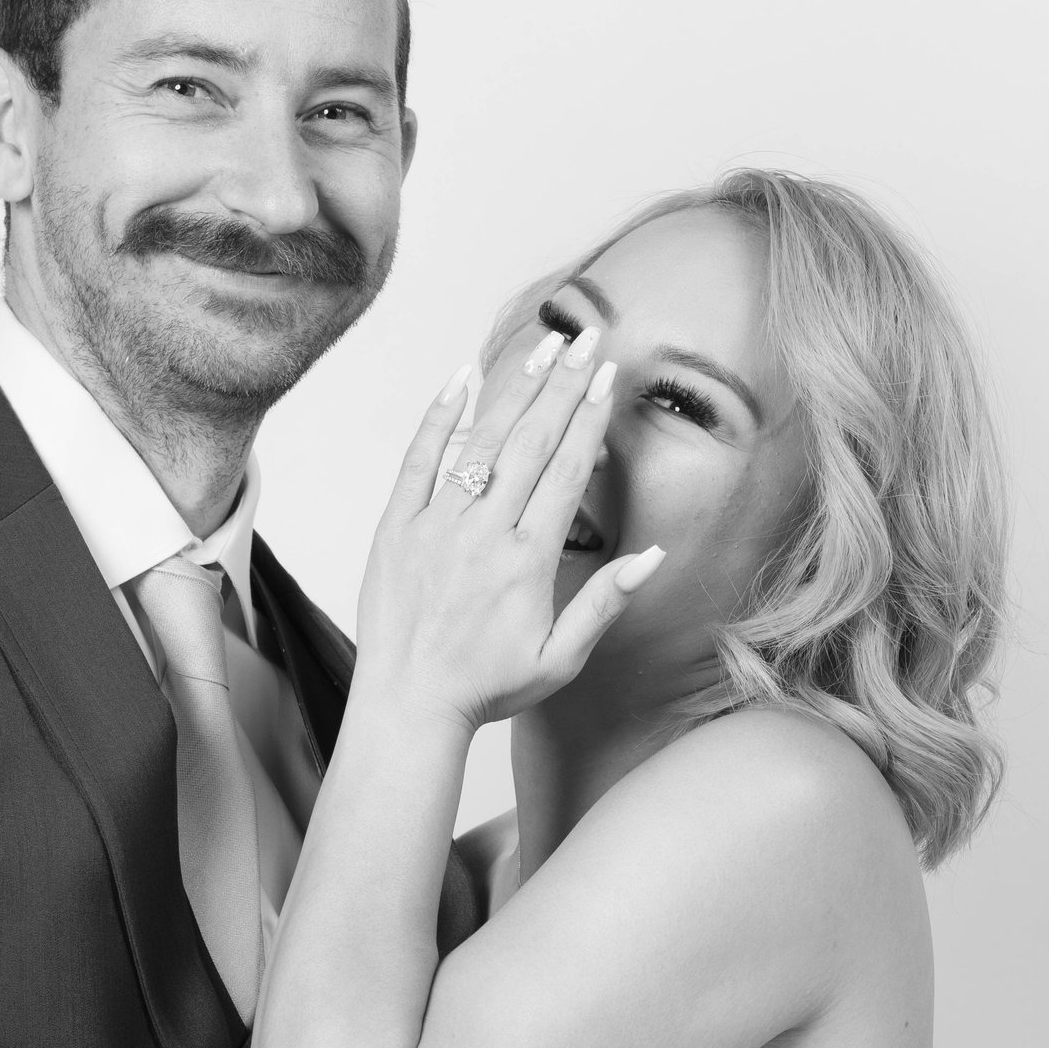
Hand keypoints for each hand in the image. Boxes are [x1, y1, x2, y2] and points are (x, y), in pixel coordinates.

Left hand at [355, 326, 663, 730]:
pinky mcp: (396, 528)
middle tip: (587, 340)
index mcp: (529, 561)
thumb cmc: (487, 688)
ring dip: (514, 389)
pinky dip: (439, 417)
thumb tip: (652, 556)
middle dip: (563, 385)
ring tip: (542, 348)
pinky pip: (418, 460)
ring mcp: (437, 525)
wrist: (409, 706)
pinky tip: (461, 378)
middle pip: (531, 442)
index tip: (608, 377)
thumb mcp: (560, 659)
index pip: (567, 471)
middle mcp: (484, 533)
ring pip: (481, 441)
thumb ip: (605, 603)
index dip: (590, 418)